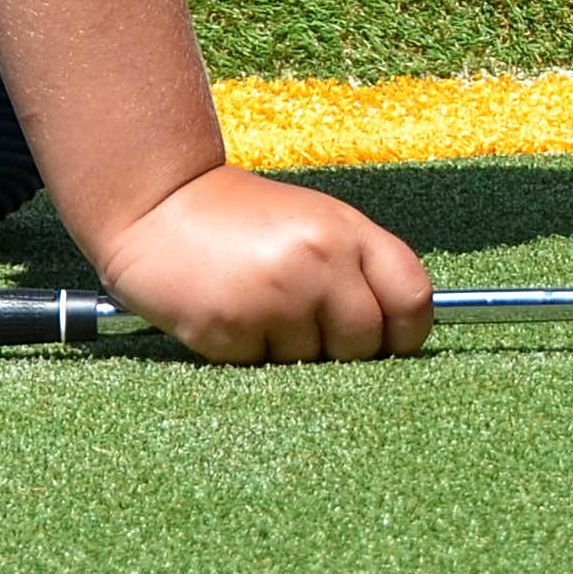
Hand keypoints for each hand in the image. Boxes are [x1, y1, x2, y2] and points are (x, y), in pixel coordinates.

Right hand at [96, 166, 435, 362]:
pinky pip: (263, 369)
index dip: (406, 332)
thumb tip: (398, 337)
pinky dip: (250, 353)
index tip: (388, 340)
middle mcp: (319, 261)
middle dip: (340, 348)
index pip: (413, 299)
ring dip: (290, 351)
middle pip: (366, 345)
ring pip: (313, 365)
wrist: (159, 204)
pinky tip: (231, 314)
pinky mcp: (230, 328)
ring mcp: (275, 296)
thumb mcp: (316, 224)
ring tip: (259, 307)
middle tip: (301, 319)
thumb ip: (360, 269)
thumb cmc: (245, 220)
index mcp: (349, 231)